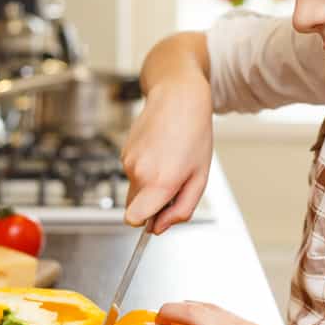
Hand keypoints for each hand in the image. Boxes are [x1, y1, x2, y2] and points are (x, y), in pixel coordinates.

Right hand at [122, 76, 212, 232]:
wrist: (178, 97)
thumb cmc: (194, 134)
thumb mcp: (200, 178)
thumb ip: (181, 210)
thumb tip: (159, 228)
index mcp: (160, 182)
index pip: (134, 220)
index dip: (145, 223)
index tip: (158, 217)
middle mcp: (139, 173)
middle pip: (134, 208)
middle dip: (151, 204)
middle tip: (174, 183)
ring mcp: (128, 161)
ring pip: (135, 189)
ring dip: (150, 183)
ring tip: (170, 160)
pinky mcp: (124, 151)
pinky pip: (133, 172)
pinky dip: (145, 168)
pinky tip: (160, 150)